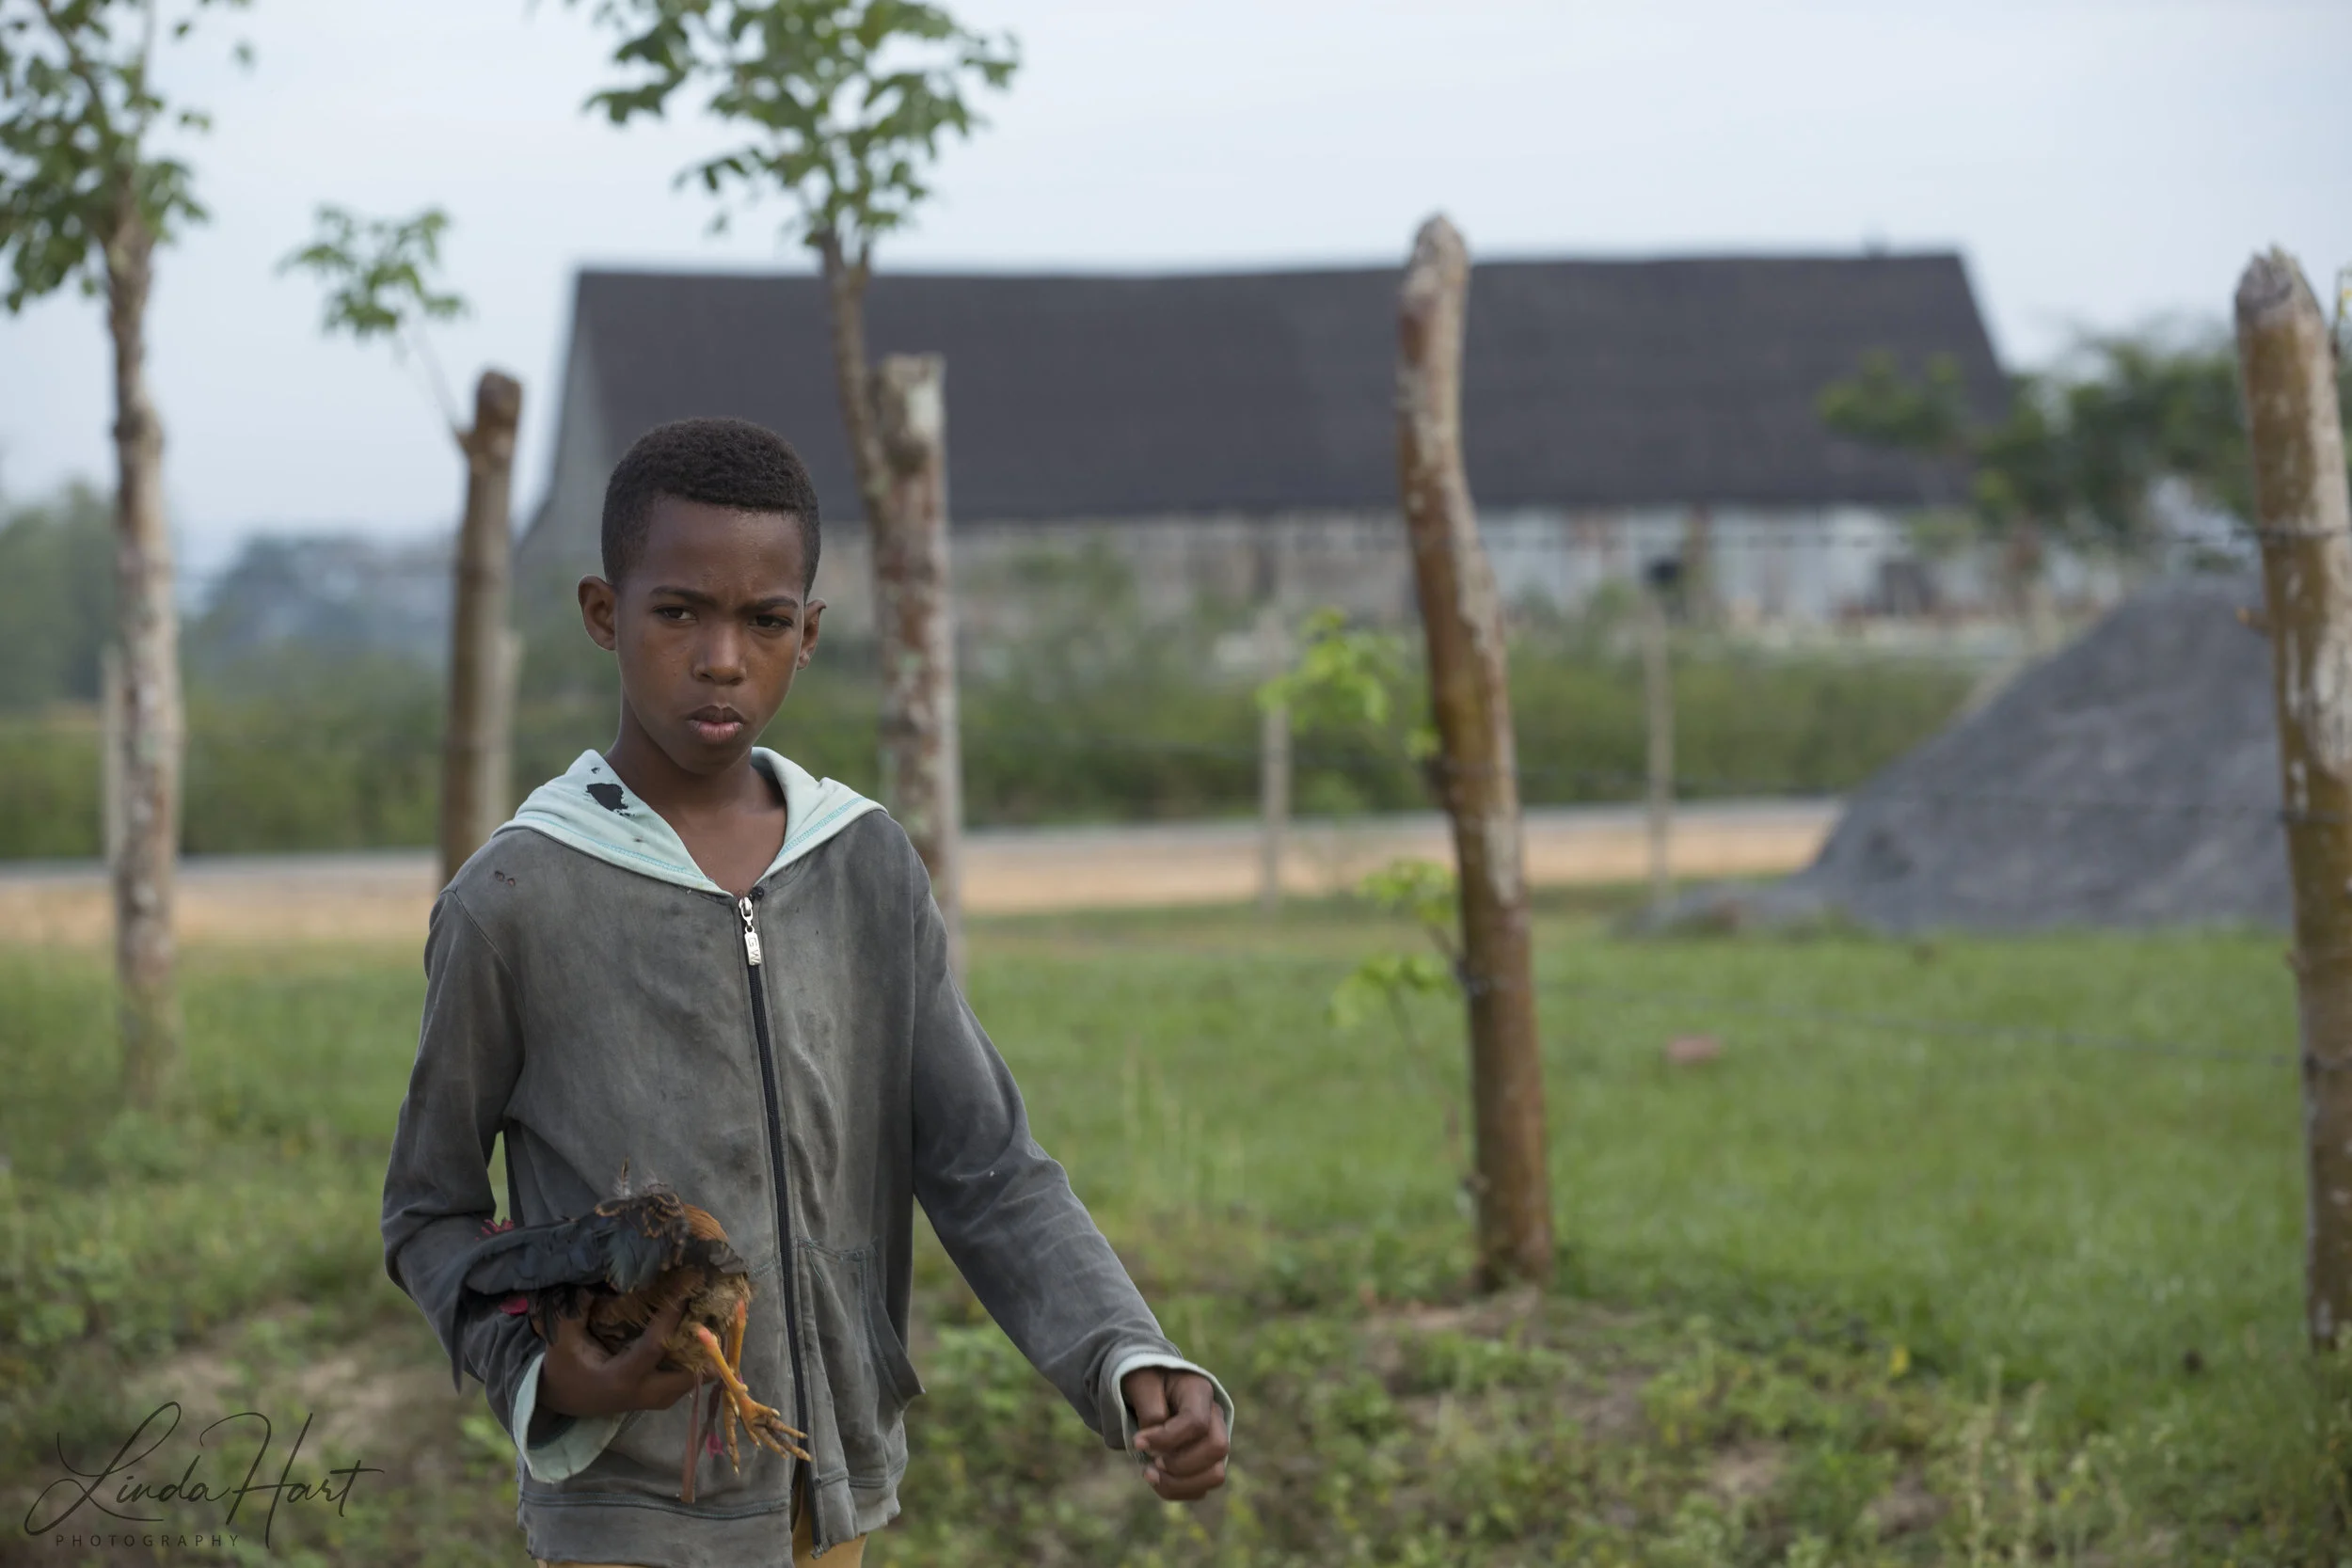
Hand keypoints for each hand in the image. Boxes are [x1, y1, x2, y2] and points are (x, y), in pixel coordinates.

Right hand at [537, 1295, 700, 1419]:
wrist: (561, 1400)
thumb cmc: (564, 1367)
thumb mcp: (563, 1338)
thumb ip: (578, 1308)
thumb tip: (605, 1276)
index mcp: (621, 1378)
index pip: (656, 1346)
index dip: (672, 1316)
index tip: (686, 1288)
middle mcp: (643, 1393)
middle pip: (688, 1373)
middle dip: (705, 1346)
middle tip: (714, 1311)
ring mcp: (652, 1400)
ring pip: (692, 1381)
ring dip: (705, 1355)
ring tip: (712, 1320)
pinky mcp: (656, 1399)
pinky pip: (686, 1382)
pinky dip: (697, 1362)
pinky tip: (700, 1336)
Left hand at [1123, 1367, 1228, 1500]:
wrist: (1154, 1388)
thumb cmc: (1149, 1383)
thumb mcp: (1141, 1382)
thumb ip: (1149, 1408)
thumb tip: (1155, 1445)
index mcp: (1200, 1392)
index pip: (1196, 1422)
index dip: (1166, 1439)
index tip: (1137, 1442)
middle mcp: (1215, 1417)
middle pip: (1217, 1448)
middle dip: (1180, 1463)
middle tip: (1151, 1461)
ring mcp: (1215, 1441)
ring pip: (1215, 1474)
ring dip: (1180, 1483)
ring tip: (1150, 1474)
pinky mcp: (1207, 1462)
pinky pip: (1201, 1488)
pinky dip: (1176, 1490)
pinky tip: (1156, 1479)